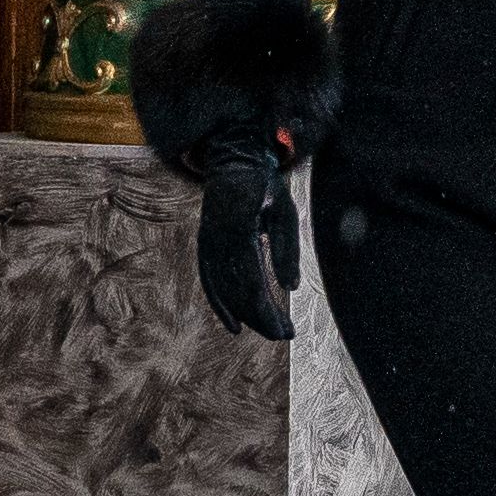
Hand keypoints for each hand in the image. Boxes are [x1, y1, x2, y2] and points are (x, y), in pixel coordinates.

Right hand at [187, 137, 300, 340]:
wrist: (231, 161)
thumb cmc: (266, 185)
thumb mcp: (285, 211)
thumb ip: (287, 248)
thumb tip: (291, 288)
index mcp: (239, 226)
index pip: (251, 279)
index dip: (266, 309)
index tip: (285, 329)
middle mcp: (217, 238)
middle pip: (237, 289)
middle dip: (261, 317)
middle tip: (285, 334)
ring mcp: (206, 243)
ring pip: (224, 289)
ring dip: (246, 314)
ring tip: (271, 331)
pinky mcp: (204, 246)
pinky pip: (209, 282)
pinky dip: (220, 305)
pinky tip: (235, 325)